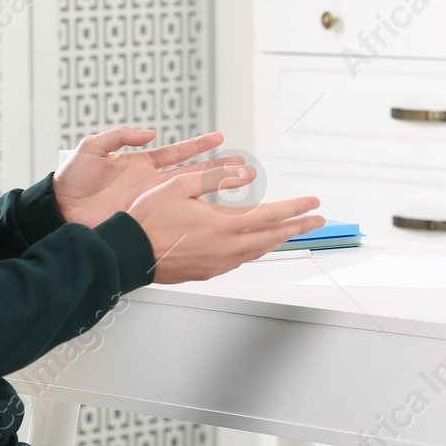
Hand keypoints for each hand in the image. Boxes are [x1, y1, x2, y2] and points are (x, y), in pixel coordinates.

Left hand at [54, 126, 228, 227]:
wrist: (58, 212)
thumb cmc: (70, 180)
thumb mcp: (92, 148)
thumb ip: (120, 135)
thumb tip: (149, 132)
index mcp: (141, 163)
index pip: (177, 152)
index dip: (198, 144)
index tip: (220, 138)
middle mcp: (150, 182)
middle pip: (192, 173)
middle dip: (218, 168)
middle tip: (242, 166)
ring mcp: (149, 201)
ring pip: (189, 194)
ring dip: (212, 191)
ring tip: (236, 186)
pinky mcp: (143, 218)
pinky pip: (172, 215)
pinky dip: (191, 214)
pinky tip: (208, 214)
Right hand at [126, 163, 323, 283]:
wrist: (128, 254)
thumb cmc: (148, 219)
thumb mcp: (180, 185)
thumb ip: (215, 178)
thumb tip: (245, 174)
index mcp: (224, 226)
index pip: (271, 215)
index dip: (296, 208)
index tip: (313, 202)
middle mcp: (226, 248)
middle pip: (273, 237)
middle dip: (299, 227)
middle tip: (318, 221)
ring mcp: (219, 263)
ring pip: (259, 251)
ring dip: (278, 239)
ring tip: (292, 231)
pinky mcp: (208, 272)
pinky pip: (241, 259)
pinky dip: (256, 249)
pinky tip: (257, 243)